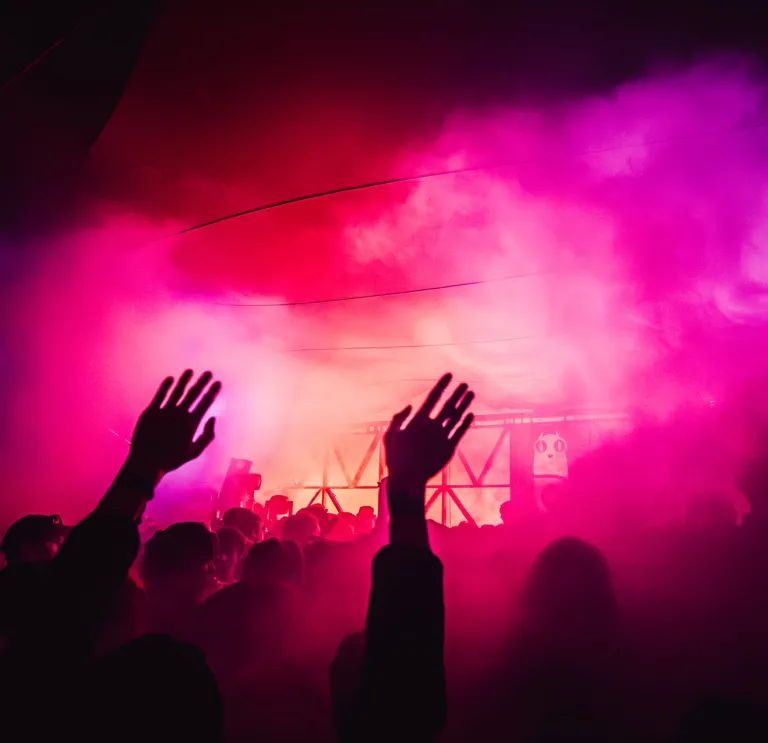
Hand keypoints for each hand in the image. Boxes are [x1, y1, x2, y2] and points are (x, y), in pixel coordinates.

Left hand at [128, 370, 221, 476]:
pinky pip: (160, 395)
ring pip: (177, 391)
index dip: (213, 391)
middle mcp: (179, 414)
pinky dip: (165, 386)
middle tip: (209, 373)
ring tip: (190, 371)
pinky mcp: (150, 412)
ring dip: (184, 380)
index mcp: (191, 423)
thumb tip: (213, 418)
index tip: (218, 383)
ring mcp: (164, 412)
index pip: (205, 403)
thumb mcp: (195, 451)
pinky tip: (171, 378)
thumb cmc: (172, 459)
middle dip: (202, 382)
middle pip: (193, 394)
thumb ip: (207, 435)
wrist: (146, 463)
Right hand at [384, 373, 473, 488]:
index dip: (442, 385)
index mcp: (418, 421)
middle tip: (465, 383)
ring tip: (471, 393)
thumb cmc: (396, 458)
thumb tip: (409, 406)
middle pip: (449, 405)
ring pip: (457, 416)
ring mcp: (442, 438)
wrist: (408, 480)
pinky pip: (460, 432)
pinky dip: (466, 422)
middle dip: (457, 393)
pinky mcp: (449, 449)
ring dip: (465, 404)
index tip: (449, 375)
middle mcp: (432, 427)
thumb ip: (398, 419)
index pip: (433, 397)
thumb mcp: (390, 435)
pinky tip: (471, 414)